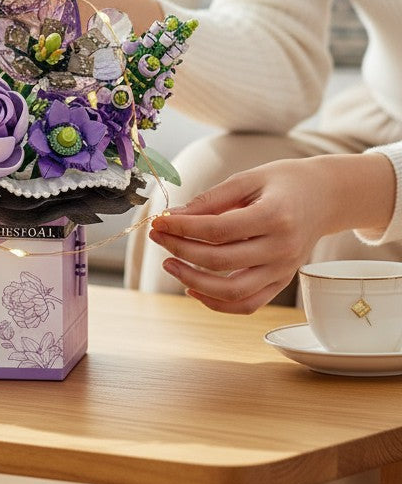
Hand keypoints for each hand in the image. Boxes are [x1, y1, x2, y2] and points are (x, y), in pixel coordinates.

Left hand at [149, 154, 395, 313]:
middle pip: (220, 261)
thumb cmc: (283, 183)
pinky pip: (247, 304)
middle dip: (180, 249)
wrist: (325, 197)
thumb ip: (210, 199)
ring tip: (169, 263)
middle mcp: (282, 249)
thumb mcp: (247, 179)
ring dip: (193, 281)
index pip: (218, 230)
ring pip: (232, 291)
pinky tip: (192, 288)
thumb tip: (173, 218)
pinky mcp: (281, 281)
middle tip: (157, 236)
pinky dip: (216, 303)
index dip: (182, 228)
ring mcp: (283, 270)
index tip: (158, 222)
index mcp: (275, 217)